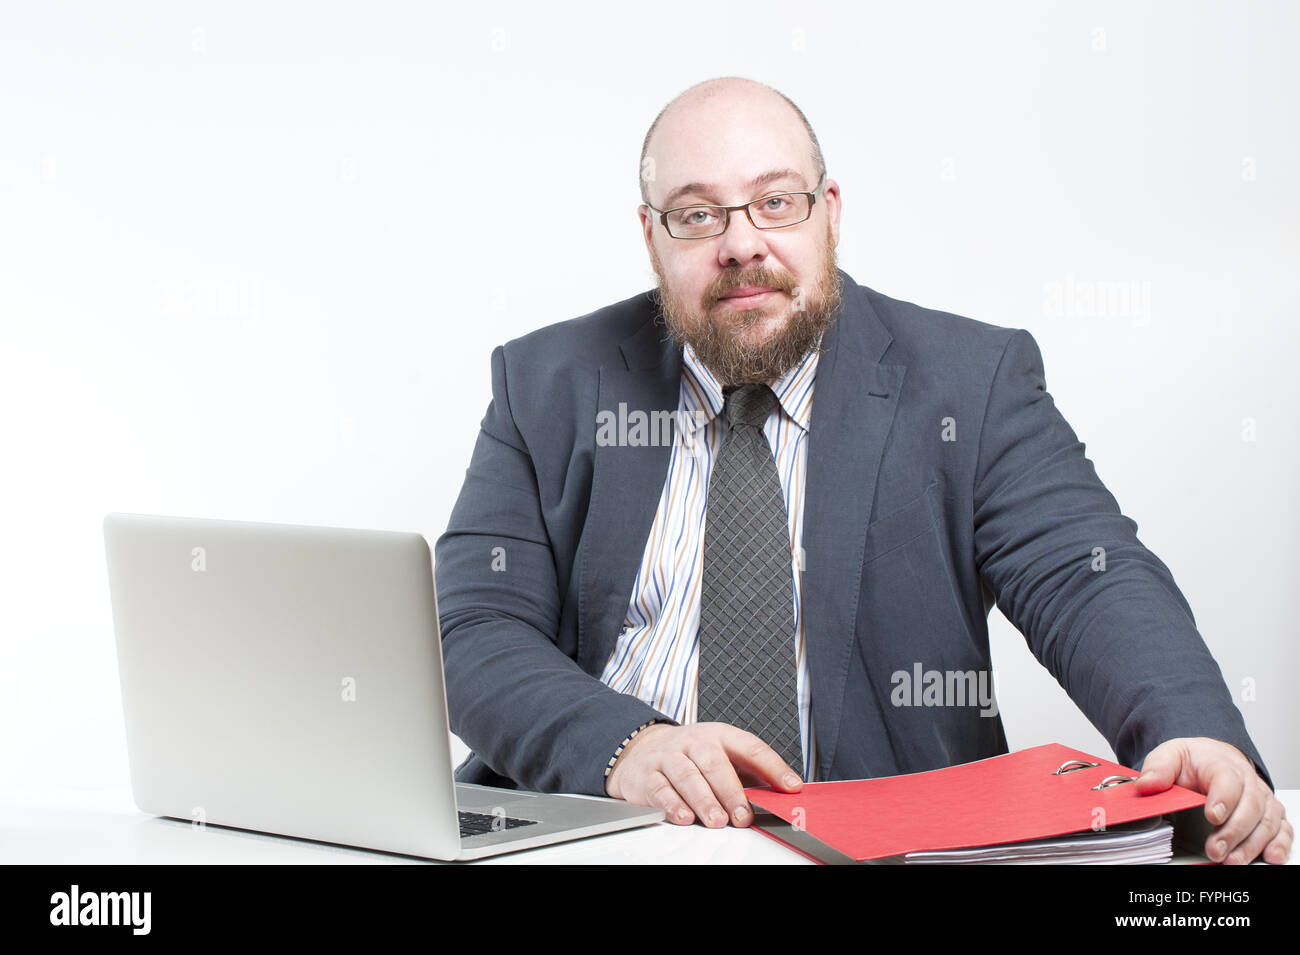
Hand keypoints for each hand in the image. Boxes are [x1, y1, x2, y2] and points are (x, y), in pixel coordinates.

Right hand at [604, 722, 802, 827]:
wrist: (643, 749)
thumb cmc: (692, 756)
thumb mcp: (722, 755)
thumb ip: (750, 773)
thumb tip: (783, 794)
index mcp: (719, 735)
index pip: (751, 747)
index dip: (773, 767)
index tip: (791, 786)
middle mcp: (693, 742)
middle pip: (715, 764)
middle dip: (731, 792)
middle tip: (743, 815)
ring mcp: (669, 757)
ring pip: (688, 776)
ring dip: (704, 801)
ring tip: (717, 820)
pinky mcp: (648, 775)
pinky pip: (661, 789)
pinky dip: (673, 805)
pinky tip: (685, 817)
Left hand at [1136, 737, 1290, 864]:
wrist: (1212, 758)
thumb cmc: (1194, 761)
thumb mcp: (1170, 755)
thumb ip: (1158, 768)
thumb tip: (1146, 785)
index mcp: (1221, 764)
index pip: (1227, 780)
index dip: (1223, 798)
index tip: (1212, 816)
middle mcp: (1248, 781)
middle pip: (1250, 806)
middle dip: (1233, 832)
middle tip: (1215, 850)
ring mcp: (1262, 799)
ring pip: (1267, 821)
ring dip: (1252, 844)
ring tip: (1232, 861)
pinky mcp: (1270, 814)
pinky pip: (1282, 829)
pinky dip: (1279, 844)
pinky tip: (1271, 858)